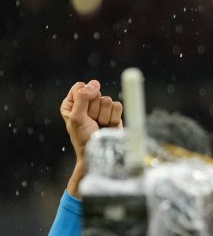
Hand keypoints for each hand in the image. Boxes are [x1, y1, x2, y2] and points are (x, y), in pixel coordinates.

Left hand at [60, 80, 122, 196]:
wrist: (99, 152)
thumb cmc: (83, 138)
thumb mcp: (76, 117)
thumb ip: (82, 98)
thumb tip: (94, 83)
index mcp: (72, 103)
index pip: (80, 87)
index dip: (83, 98)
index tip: (81, 113)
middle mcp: (86, 104)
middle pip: (95, 92)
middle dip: (94, 109)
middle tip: (90, 121)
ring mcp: (101, 108)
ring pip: (107, 99)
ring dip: (104, 115)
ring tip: (99, 125)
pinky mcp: (114, 113)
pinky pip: (117, 105)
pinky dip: (113, 117)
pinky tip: (108, 126)